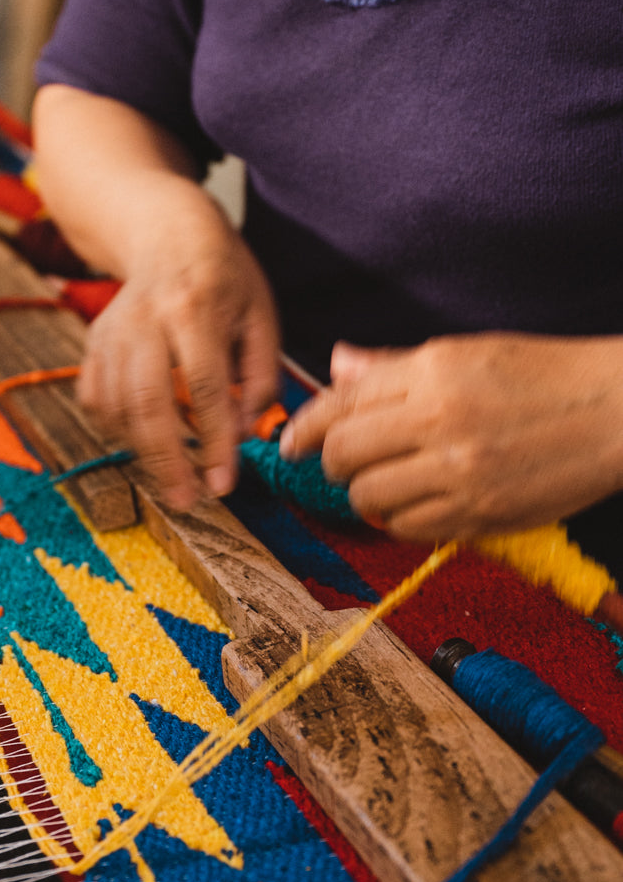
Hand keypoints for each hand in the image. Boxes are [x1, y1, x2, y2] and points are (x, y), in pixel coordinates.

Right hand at [78, 194, 278, 508]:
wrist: (165, 230)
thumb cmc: (223, 277)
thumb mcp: (260, 314)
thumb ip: (260, 376)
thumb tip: (241, 433)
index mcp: (196, 307)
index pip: (205, 387)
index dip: (214, 441)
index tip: (224, 483)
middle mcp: (146, 319)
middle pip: (148, 402)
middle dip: (167, 460)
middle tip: (187, 500)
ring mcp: (112, 331)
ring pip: (116, 406)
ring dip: (142, 451)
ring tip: (171, 478)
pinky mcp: (93, 343)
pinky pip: (95, 399)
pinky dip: (115, 429)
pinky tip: (142, 440)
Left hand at [280, 333, 622, 542]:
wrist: (618, 411)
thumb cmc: (546, 375)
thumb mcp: (469, 353)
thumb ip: (396, 367)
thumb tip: (338, 365)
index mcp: (435, 371)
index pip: (342, 402)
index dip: (305, 426)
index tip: (291, 442)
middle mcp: (441, 420)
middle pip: (345, 453)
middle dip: (333, 462)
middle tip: (343, 463)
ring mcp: (460, 472)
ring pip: (369, 498)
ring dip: (364, 494)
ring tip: (385, 483)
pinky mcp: (479, 514)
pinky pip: (408, 528)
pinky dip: (399, 519)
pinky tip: (415, 503)